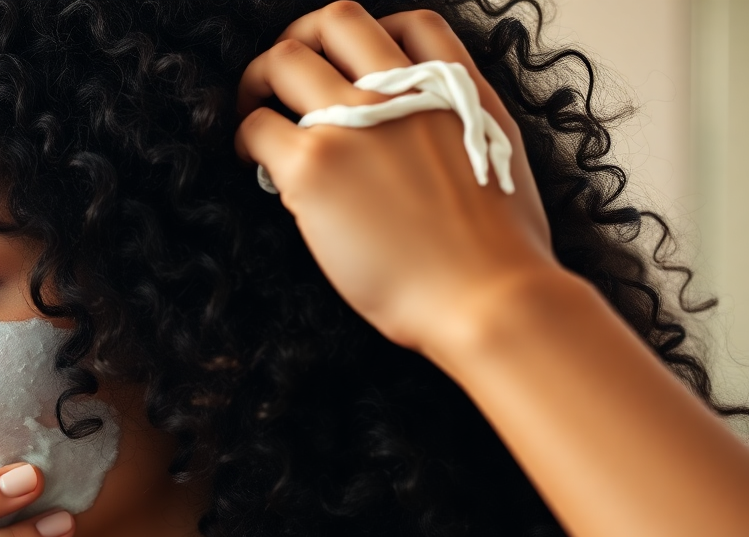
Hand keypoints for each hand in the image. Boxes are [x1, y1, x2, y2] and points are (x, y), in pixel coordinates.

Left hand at [234, 2, 559, 362]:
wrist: (487, 297)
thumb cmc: (502, 254)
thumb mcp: (500, 159)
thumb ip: (465, 126)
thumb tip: (436, 134)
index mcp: (455, 89)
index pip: (412, 25)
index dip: (375, 35)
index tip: (355, 65)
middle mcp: (401, 93)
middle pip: (338, 23)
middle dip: (303, 39)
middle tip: (286, 75)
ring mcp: (354, 124)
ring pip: (284, 61)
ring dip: (259, 81)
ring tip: (254, 111)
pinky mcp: (315, 168)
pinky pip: (258, 128)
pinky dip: (246, 138)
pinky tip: (252, 162)